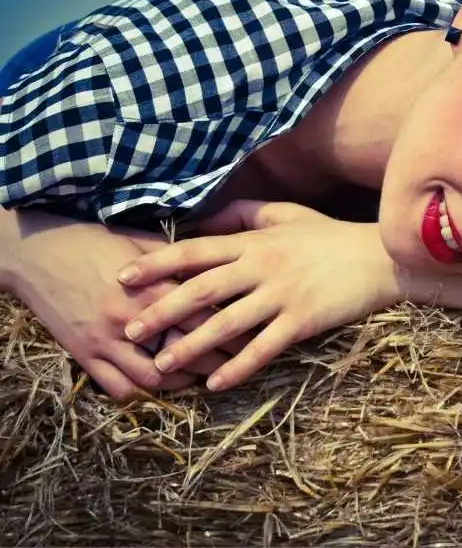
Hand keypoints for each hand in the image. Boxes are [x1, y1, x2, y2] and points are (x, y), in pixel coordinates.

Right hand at [8, 209, 239, 399]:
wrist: (35, 252)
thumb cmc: (93, 240)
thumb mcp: (141, 242)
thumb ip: (178, 260)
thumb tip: (217, 265)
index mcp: (152, 289)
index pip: (205, 319)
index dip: (234, 332)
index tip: (255, 335)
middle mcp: (132, 321)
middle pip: (186, 353)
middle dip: (217, 362)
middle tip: (238, 364)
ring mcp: (106, 342)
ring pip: (154, 379)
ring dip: (182, 383)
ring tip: (201, 378)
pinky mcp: (84, 355)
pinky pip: (118, 388)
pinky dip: (142, 393)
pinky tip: (158, 386)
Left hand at [117, 200, 402, 391]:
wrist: (380, 257)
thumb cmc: (330, 235)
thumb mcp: (286, 214)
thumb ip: (243, 214)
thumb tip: (203, 221)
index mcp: (254, 241)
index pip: (196, 251)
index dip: (157, 263)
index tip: (124, 277)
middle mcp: (262, 268)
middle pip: (201, 290)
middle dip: (161, 310)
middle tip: (130, 329)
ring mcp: (283, 296)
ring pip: (226, 323)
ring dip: (190, 344)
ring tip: (162, 363)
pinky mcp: (303, 321)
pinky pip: (264, 348)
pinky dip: (238, 366)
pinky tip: (215, 382)